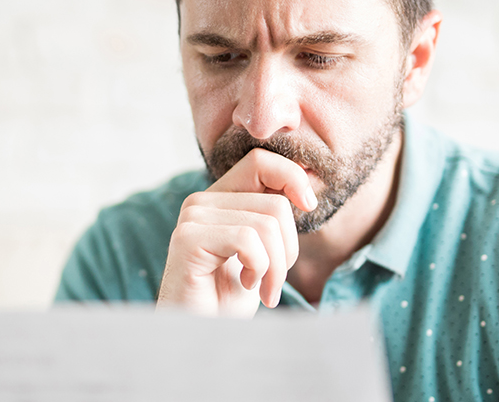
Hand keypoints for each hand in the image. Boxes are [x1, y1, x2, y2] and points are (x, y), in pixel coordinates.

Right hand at [156, 148, 317, 316]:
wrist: (200, 337)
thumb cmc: (228, 300)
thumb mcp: (261, 253)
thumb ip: (272, 219)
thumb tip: (305, 192)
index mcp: (220, 199)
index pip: (261, 161)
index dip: (293, 177)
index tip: (309, 206)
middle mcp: (202, 201)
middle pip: (275, 202)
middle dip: (289, 249)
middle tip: (275, 281)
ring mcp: (192, 218)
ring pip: (267, 224)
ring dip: (277, 267)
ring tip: (263, 289)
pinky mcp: (189, 238)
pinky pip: (248, 240)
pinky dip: (260, 269)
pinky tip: (246, 285)